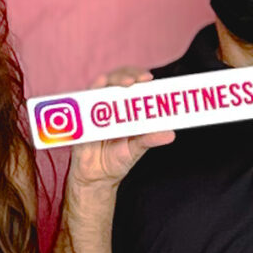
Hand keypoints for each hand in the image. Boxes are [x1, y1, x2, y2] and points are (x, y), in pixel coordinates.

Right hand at [68, 68, 172, 196]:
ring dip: (114, 79)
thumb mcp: (135, 150)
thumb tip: (170, 134)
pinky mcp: (81, 116)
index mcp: (127, 109)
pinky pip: (84, 100)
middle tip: (140, 79)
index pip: (135, 84)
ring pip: (103, 84)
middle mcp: (111, 104)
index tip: (150, 79)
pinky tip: (100, 84)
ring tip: (127, 83)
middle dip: (130, 74)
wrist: (95, 177)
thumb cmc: (116, 160)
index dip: (142, 77)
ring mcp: (95, 108)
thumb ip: (149, 140)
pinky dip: (93, 90)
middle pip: (119, 79)